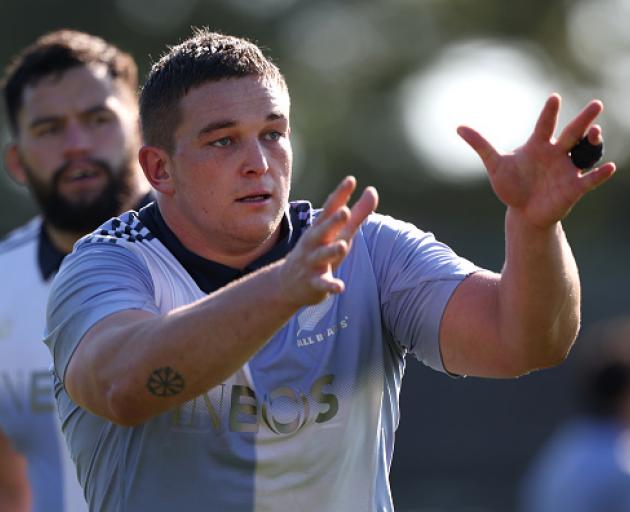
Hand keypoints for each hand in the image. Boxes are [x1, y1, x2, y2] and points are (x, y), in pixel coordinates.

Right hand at [279, 176, 378, 306]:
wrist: (287, 283)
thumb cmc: (319, 251)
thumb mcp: (339, 232)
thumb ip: (358, 213)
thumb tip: (373, 190)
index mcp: (321, 228)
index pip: (330, 209)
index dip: (340, 195)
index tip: (351, 180)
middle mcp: (315, 243)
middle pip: (324, 230)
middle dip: (333, 222)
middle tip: (345, 211)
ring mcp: (312, 263)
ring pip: (322, 256)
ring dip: (331, 251)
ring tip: (342, 246)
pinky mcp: (314, 283)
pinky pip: (322, 284)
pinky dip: (330, 286)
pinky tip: (340, 287)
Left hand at [457, 94, 615, 228]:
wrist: (522, 212)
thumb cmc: (511, 186)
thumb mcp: (495, 165)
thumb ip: (480, 145)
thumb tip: (458, 127)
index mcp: (538, 145)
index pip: (545, 125)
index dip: (549, 113)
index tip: (553, 98)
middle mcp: (556, 153)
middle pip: (572, 133)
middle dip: (583, 119)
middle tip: (596, 104)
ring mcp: (567, 169)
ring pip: (585, 151)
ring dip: (593, 142)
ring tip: (596, 133)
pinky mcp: (574, 187)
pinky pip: (590, 179)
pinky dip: (600, 174)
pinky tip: (610, 168)